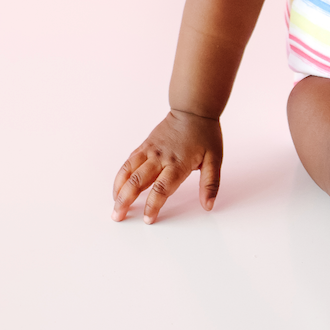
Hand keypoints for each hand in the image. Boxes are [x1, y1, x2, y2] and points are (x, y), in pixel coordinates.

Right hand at [112, 109, 222, 223]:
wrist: (193, 109)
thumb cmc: (205, 134)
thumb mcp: (215, 159)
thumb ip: (210, 184)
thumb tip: (208, 205)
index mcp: (178, 164)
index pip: (161, 189)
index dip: (152, 206)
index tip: (147, 219)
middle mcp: (160, 157)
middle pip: (138, 182)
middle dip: (126, 201)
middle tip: (117, 216)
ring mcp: (150, 150)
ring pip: (128, 171)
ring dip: (118, 189)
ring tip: (114, 206)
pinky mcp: (145, 145)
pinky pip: (129, 161)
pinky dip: (121, 175)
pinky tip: (118, 188)